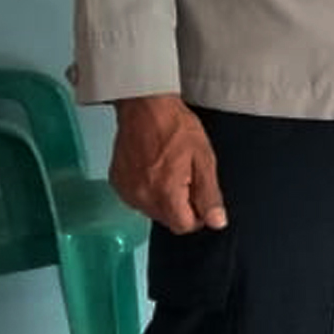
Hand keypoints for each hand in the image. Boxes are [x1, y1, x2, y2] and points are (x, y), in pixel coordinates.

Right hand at [110, 92, 226, 233]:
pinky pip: (136, 198)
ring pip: (152, 210)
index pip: (184, 226)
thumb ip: (209, 194)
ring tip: (168, 168)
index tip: (200, 194)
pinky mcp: (116, 182)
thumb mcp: (203, 159)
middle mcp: (141, 198)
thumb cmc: (177, 128)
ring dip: (163, 197)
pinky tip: (153, 168)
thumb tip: (217, 222)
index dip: (198, 214)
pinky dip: (147, 189)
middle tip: (186, 174)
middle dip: (181, 204)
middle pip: (168, 219)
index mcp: (165, 194)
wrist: (145, 107)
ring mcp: (126, 191)